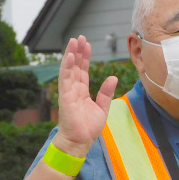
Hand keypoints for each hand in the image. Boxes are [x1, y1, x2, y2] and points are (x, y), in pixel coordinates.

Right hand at [55, 36, 117, 156]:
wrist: (80, 141)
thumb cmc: (88, 127)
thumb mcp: (102, 107)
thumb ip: (106, 92)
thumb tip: (113, 77)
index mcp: (82, 91)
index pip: (82, 70)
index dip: (85, 57)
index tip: (87, 44)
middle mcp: (73, 89)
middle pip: (75, 66)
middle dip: (78, 51)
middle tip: (80, 37)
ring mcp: (68, 92)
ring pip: (69, 69)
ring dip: (71, 54)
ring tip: (74, 41)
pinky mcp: (65, 97)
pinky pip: (65, 79)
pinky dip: (67, 67)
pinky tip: (70, 56)